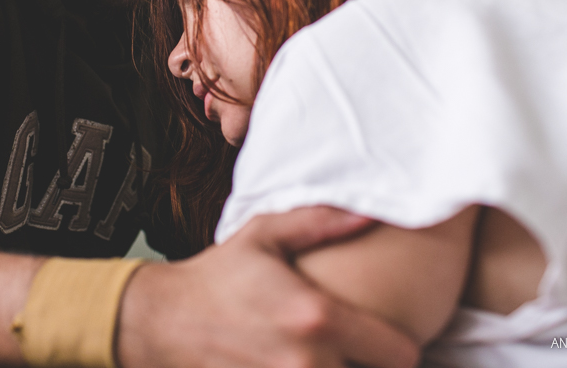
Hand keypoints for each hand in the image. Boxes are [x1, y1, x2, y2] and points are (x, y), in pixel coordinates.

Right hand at [117, 206, 419, 367]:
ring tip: (330, 356)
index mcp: (317, 317)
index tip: (390, 339)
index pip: (402, 355)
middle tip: (356, 349)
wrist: (164, 320)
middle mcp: (307, 363)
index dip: (402, 347)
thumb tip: (370, 212)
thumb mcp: (264, 235)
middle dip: (368, 363)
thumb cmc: (217, 275)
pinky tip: (299, 365)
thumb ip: (321, 222)